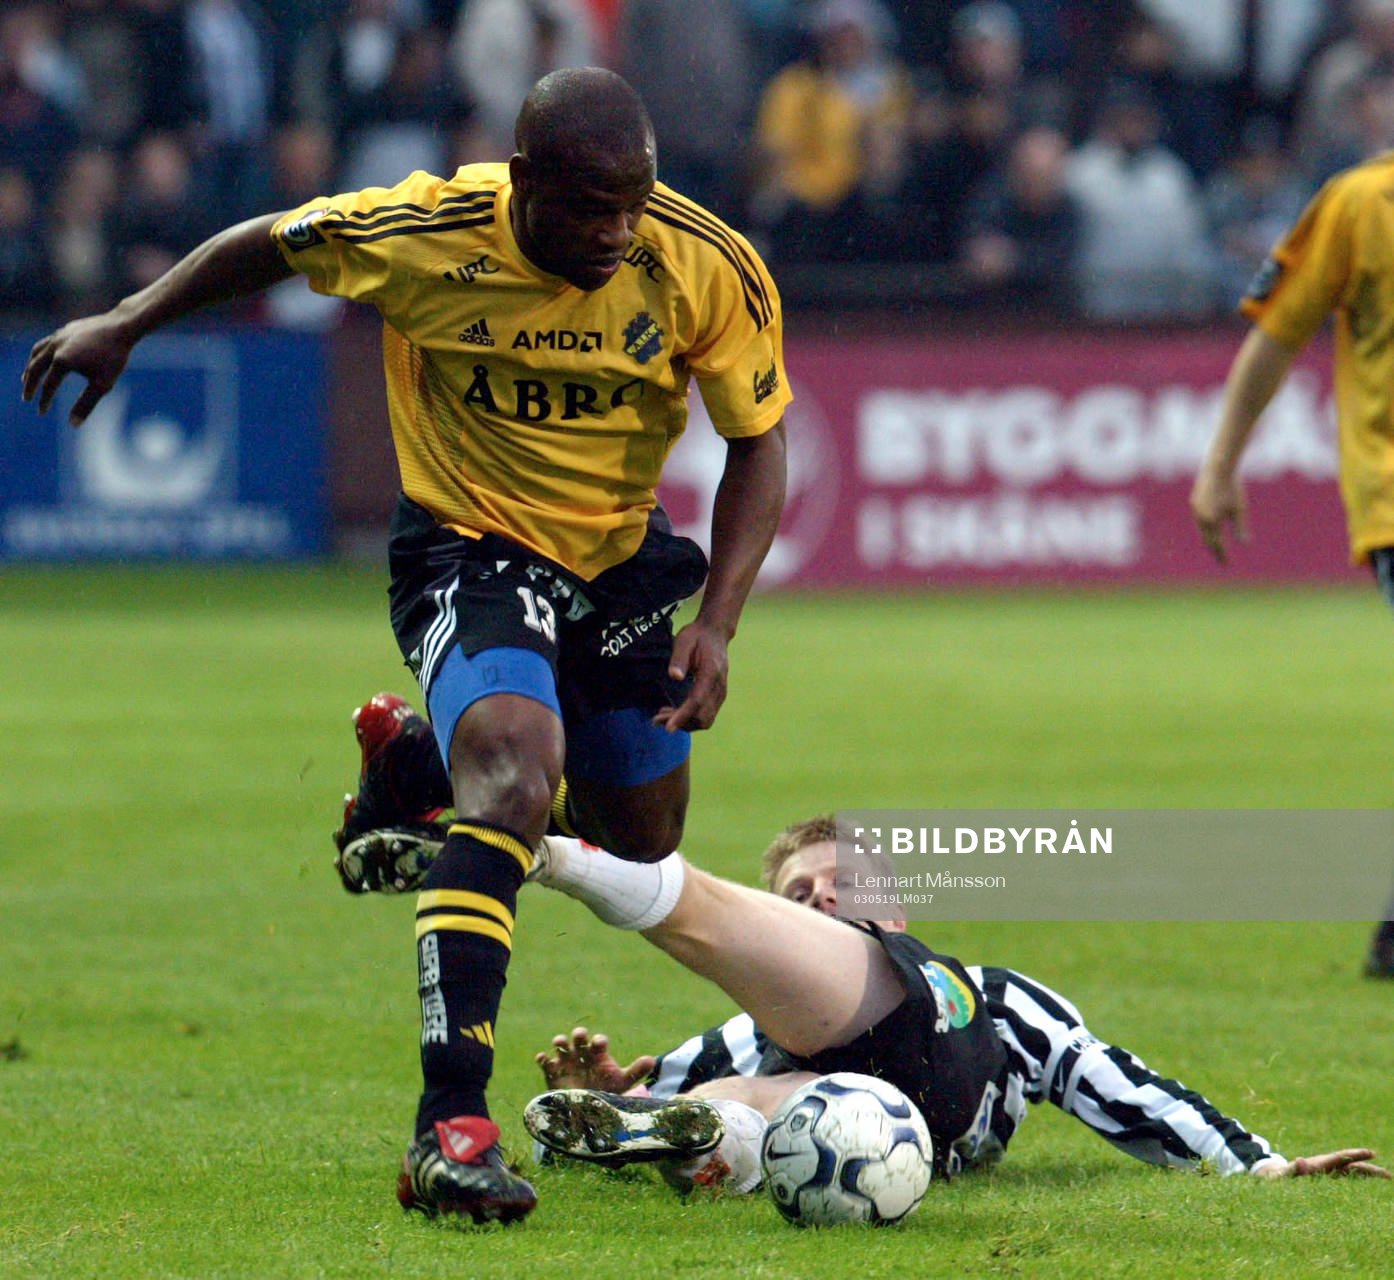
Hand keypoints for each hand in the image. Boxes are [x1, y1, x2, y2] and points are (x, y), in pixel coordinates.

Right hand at [21, 312, 136, 425]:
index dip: (44, 401)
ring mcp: (58, 336)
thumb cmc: (114, 358)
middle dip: (30, 385)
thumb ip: (86, 405)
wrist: (121, 327)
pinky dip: (40, 353)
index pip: (48, 386)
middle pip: (35, 368)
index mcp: (62, 361)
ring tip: (27, 378)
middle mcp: (55, 347)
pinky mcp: (64, 330)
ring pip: (37, 353)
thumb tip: (73, 425)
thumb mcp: (102, 384)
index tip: (42, 413)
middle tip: (26, 398)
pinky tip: (44, 359)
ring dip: (31, 367)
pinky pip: (46, 343)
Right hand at [534, 1025, 656, 1091]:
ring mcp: (566, 1061)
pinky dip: (543, 1058)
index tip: (599, 1044)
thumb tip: (652, 1060)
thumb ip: (635, 1071)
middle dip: (579, 1034)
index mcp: (598, 1053)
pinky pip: (545, 1061)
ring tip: (560, 1043)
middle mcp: (582, 1053)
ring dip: (560, 1041)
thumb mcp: (620, 1082)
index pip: (598, 1042)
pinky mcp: (552, 1071)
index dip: (598, 1041)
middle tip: (581, 1036)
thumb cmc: (605, 1090)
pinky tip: (543, 1059)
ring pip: (560, 1044)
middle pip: (579, 1037)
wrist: (584, 1110)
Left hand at [653, 619, 728, 732]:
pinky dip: (689, 718)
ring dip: (684, 723)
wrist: (715, 633)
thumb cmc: (697, 636)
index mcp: (711, 673)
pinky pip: (706, 714)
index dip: (682, 715)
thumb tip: (674, 676)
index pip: (697, 701)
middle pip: (702, 716)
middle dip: (680, 722)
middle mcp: (719, 686)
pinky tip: (672, 713)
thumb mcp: (684, 640)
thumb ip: (679, 658)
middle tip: (656, 719)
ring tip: (661, 717)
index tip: (667, 727)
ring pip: (705, 719)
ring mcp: (721, 693)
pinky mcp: (718, 696)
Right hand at [1189, 466, 1247, 564]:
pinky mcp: (1194, 502)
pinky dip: (1206, 525)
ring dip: (1209, 536)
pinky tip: (1212, 525)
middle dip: (1214, 547)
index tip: (1227, 564)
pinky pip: (1200, 518)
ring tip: (1217, 544)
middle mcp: (1200, 517)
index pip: (1216, 543)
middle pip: (1206, 538)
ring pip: (1202, 528)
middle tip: (1221, 558)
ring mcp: (1195, 509)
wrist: (1218, 467)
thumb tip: (1245, 543)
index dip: (1222, 554)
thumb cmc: (1232, 487)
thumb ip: (1240, 527)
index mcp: (1211, 521)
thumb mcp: (1239, 509)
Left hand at [1253, 1148, 1389, 1178]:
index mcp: (1319, 1164)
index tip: (1371, 1152)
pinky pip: (1348, 1181)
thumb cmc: (1279, 1177)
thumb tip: (1301, 1161)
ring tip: (1388, 1178)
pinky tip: (1373, 1188)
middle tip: (1390, 1175)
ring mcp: (1329, 1173)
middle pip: (1352, 1165)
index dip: (1355, 1155)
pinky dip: (1361, 1182)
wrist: (1273, 1176)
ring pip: (1354, 1173)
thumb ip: (1293, 1169)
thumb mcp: (1284, 1174)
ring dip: (1370, 1175)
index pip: (1340, 1159)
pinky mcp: (1328, 1180)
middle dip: (1370, 1168)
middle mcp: (1326, 1166)